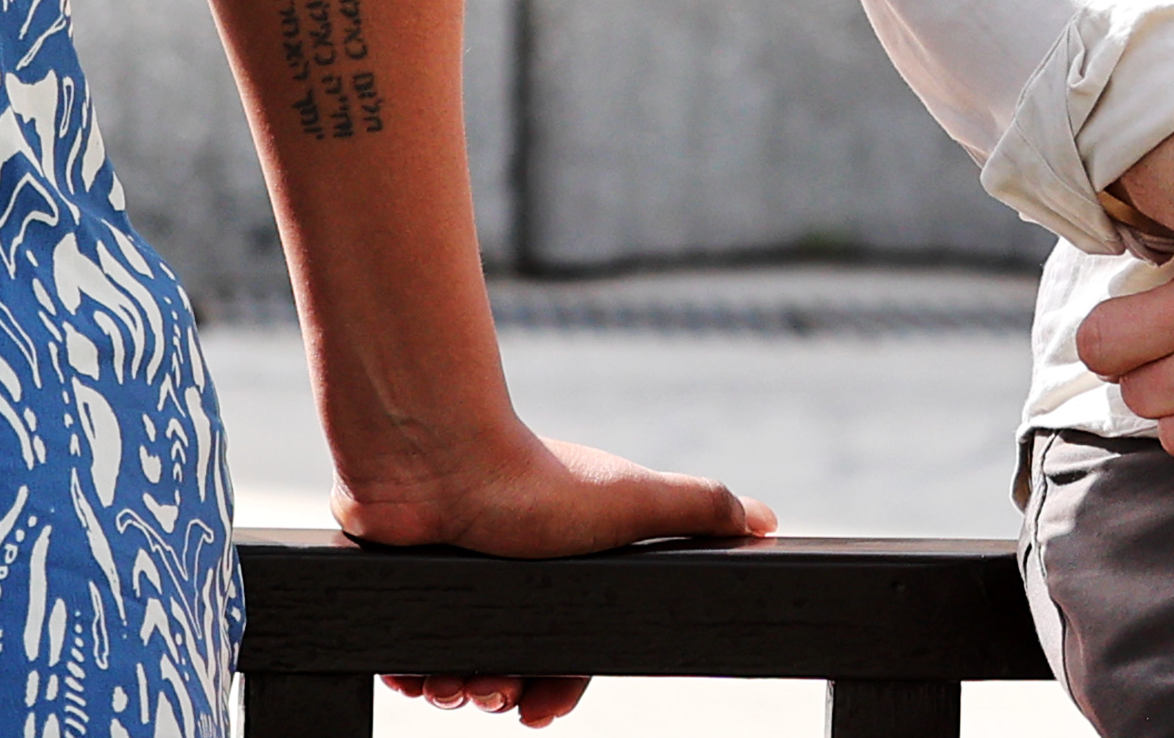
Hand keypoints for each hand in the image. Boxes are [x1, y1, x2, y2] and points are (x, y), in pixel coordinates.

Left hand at [335, 418, 774, 725]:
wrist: (434, 461)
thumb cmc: (532, 478)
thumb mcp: (632, 501)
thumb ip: (700, 509)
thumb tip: (764, 520)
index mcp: (566, 563)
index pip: (569, 645)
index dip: (558, 686)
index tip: (540, 713)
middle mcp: (513, 573)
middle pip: (513, 664)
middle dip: (505, 692)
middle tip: (493, 695)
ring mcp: (459, 578)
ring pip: (461, 665)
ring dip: (460, 688)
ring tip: (456, 683)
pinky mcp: (411, 585)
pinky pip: (409, 653)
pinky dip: (413, 672)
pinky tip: (417, 674)